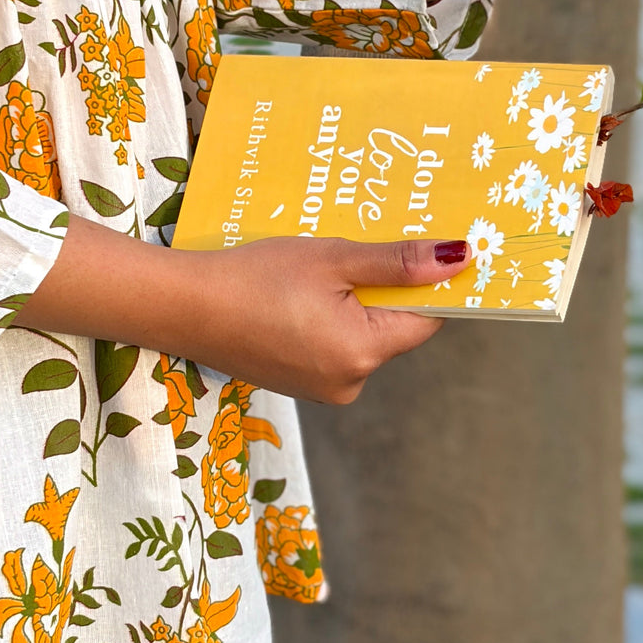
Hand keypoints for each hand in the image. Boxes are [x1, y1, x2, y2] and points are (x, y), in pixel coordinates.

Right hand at [187, 235, 470, 401]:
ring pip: (361, 338)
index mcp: (362, 353)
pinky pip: (332, 349)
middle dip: (379, 292)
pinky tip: (293, 299)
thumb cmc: (255, 277)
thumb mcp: (333, 259)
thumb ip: (398, 263)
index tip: (417, 252)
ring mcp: (322, 389)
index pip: (426, 319)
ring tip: (312, 276)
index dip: (425, 285)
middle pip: (392, 329)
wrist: (182, 307)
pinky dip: (325, 322)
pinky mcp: (299, 385)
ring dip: (350, 305)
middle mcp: (349, 383)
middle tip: (348, 255)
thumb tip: (460, 259)